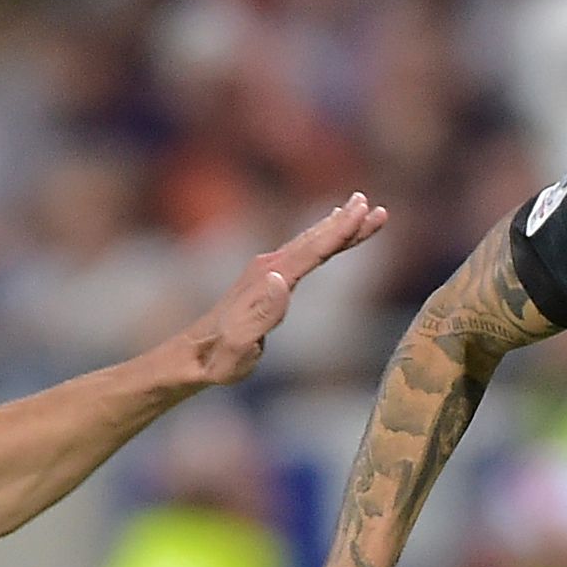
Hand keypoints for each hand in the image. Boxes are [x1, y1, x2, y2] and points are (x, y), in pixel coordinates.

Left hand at [178, 193, 387, 386]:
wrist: (192, 357)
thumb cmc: (218, 359)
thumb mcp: (240, 345)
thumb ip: (262, 314)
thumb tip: (281, 279)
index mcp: (268, 280)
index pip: (312, 251)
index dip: (340, 231)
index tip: (364, 211)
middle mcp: (267, 268)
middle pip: (315, 240)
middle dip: (346, 223)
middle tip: (374, 207)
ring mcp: (265, 272)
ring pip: (309, 244)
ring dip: (337, 227)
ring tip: (362, 210)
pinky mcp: (265, 280)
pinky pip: (301, 254)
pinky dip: (320, 239)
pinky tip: (327, 232)